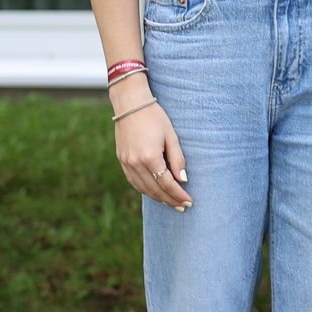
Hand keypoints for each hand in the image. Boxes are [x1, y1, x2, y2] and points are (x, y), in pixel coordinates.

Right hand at [112, 76, 191, 210]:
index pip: (167, 183)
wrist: (130, 104)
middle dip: (170, 200)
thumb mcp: (171, 135)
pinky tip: (154, 192)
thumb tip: (183, 179)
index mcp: (150, 157)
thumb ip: (177, 158)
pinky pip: (133, 181)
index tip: (189, 202)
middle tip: (183, 207)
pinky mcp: (122, 160)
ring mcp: (126, 163)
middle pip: (155, 189)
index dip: (178, 194)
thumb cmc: (155, 117)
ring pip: (143, 188)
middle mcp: (135, 163)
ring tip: (171, 203)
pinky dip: (145, 189)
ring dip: (158, 198)